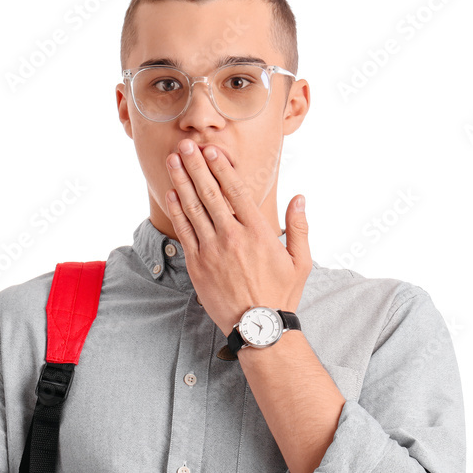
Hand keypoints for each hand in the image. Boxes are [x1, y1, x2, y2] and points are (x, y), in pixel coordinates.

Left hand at [162, 139, 311, 335]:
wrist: (258, 327)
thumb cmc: (281, 294)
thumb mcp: (301, 261)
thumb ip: (299, 228)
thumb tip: (300, 198)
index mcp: (258, 232)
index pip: (236, 191)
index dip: (222, 168)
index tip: (212, 151)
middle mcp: (232, 236)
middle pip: (210, 193)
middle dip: (196, 166)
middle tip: (186, 145)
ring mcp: (212, 250)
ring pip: (193, 208)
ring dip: (182, 182)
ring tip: (173, 161)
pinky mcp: (197, 265)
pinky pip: (184, 232)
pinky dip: (177, 211)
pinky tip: (171, 194)